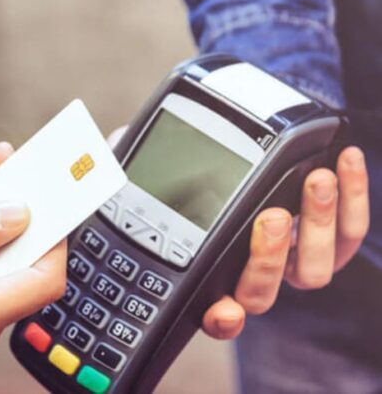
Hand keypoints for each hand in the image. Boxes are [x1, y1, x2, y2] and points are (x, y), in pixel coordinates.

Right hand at [108, 127, 368, 338]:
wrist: (252, 141)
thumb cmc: (198, 158)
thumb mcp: (151, 158)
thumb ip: (124, 161)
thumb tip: (106, 154)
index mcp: (210, 267)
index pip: (212, 308)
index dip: (220, 318)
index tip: (223, 311)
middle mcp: (251, 270)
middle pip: (263, 293)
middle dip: (269, 260)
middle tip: (270, 216)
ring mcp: (292, 254)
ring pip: (312, 270)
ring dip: (316, 227)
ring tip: (314, 181)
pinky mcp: (330, 231)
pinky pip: (348, 232)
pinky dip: (352, 200)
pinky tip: (343, 162)